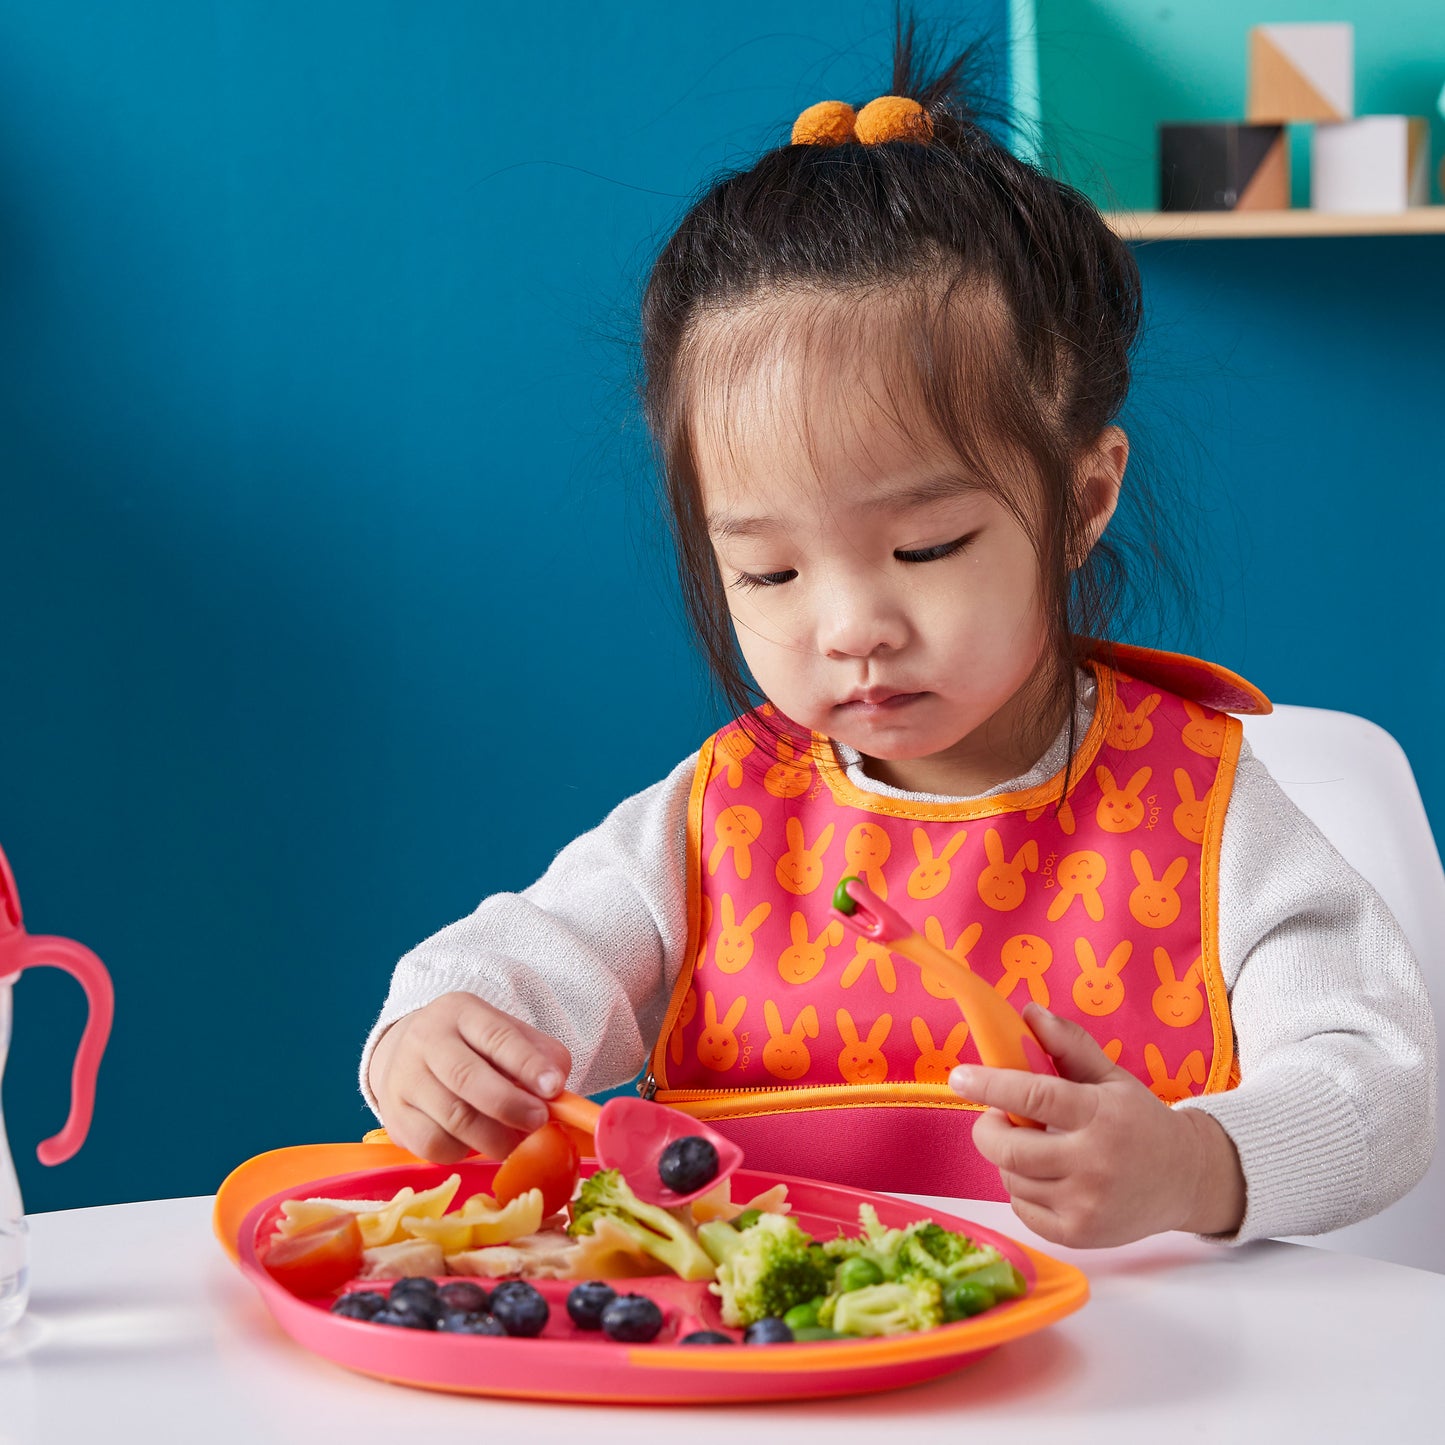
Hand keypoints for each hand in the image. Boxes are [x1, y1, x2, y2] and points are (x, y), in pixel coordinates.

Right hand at [368, 991, 571, 1162]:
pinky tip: (474, 1143)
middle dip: (510, 1105)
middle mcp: (426, 1040)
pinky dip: (462, 1152)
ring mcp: (404, 1078)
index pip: (496, 1035)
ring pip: (452, 1117)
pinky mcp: (393, 1116)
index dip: (528, 1064)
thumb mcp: (507, 1035)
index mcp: (461, 1012)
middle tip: (538, 1122)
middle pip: (467, 1078)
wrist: (408, 1054)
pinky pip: (433, 1145)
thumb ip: (540, 1054)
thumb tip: (556, 1086)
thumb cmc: (472, 1049)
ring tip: (515, 1142)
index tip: (553, 1089)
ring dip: (493, 1138)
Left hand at [949, 1003, 1244, 1246]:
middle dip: (989, 1129)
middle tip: (997, 1118)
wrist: (1187, 1179)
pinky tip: (1046, 1177)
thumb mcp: (1110, 1075)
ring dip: (1009, 1159)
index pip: (1034, 1097)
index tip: (959, 1077)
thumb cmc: (1139, 1120)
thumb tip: (1027, 1012)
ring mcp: (1086, 1205)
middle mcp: (1094, 1164)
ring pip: (1012, 1178)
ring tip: (1034, 1146)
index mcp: (1101, 1115)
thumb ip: (1068, 1044)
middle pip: (1010, 1149)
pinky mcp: (1078, 1235)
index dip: (990, 1085)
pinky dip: (1022, 1189)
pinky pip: (1022, 1208)